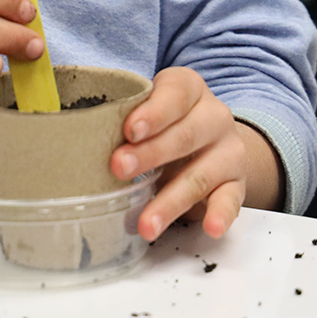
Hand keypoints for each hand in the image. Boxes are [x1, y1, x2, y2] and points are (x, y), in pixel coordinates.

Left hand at [108, 66, 280, 240]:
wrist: (211, 136)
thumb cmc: (166, 120)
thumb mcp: (148, 108)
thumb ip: (125, 117)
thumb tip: (79, 139)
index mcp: (189, 90)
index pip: (174, 96)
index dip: (152, 113)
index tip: (129, 130)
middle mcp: (214, 116)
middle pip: (184, 136)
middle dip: (150, 154)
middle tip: (119, 168)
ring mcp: (228, 151)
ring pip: (200, 176)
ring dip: (170, 201)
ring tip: (146, 224)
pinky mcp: (237, 183)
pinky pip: (232, 200)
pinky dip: (221, 215)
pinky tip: (210, 227)